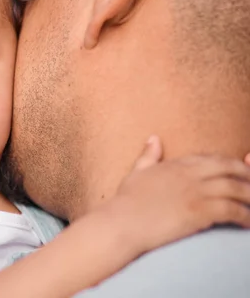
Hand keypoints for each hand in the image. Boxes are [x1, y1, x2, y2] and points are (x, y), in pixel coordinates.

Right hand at [105, 136, 249, 253]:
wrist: (123, 222)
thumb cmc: (127, 201)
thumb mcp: (137, 172)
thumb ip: (148, 156)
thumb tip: (153, 138)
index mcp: (176, 165)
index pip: (211, 158)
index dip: (229, 163)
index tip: (239, 170)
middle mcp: (189, 175)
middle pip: (229, 168)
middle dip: (247, 175)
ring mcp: (196, 192)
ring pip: (236, 189)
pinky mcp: (200, 211)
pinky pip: (232, 210)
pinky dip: (245, 216)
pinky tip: (248, 223)